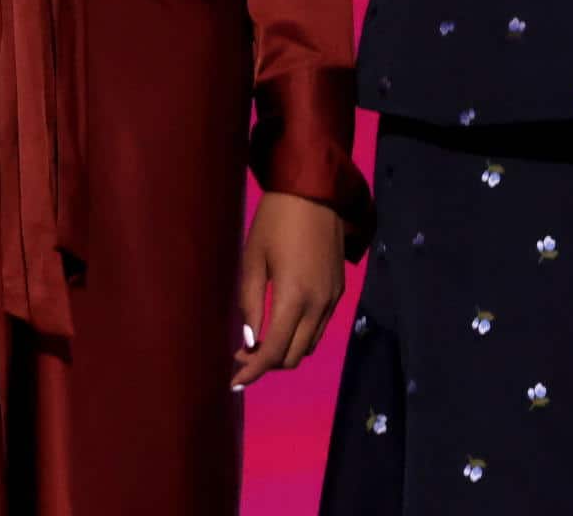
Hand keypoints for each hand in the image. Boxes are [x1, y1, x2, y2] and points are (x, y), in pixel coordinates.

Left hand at [229, 192, 343, 390]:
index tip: (233, 381)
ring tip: (259, 342)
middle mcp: (319, 305)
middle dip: (267, 364)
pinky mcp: (338, 290)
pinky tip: (281, 323)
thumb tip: (249, 341)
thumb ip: (250, 304)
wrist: (314, 191)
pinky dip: (300, 336)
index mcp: (295, 297)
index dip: (253, 371)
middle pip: (293, 356)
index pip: (274, 352)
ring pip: (308, 345)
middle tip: (241, 356)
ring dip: (284, 351)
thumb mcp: (252, 260)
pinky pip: (319, 327)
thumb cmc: (275, 221)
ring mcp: (332, 298)